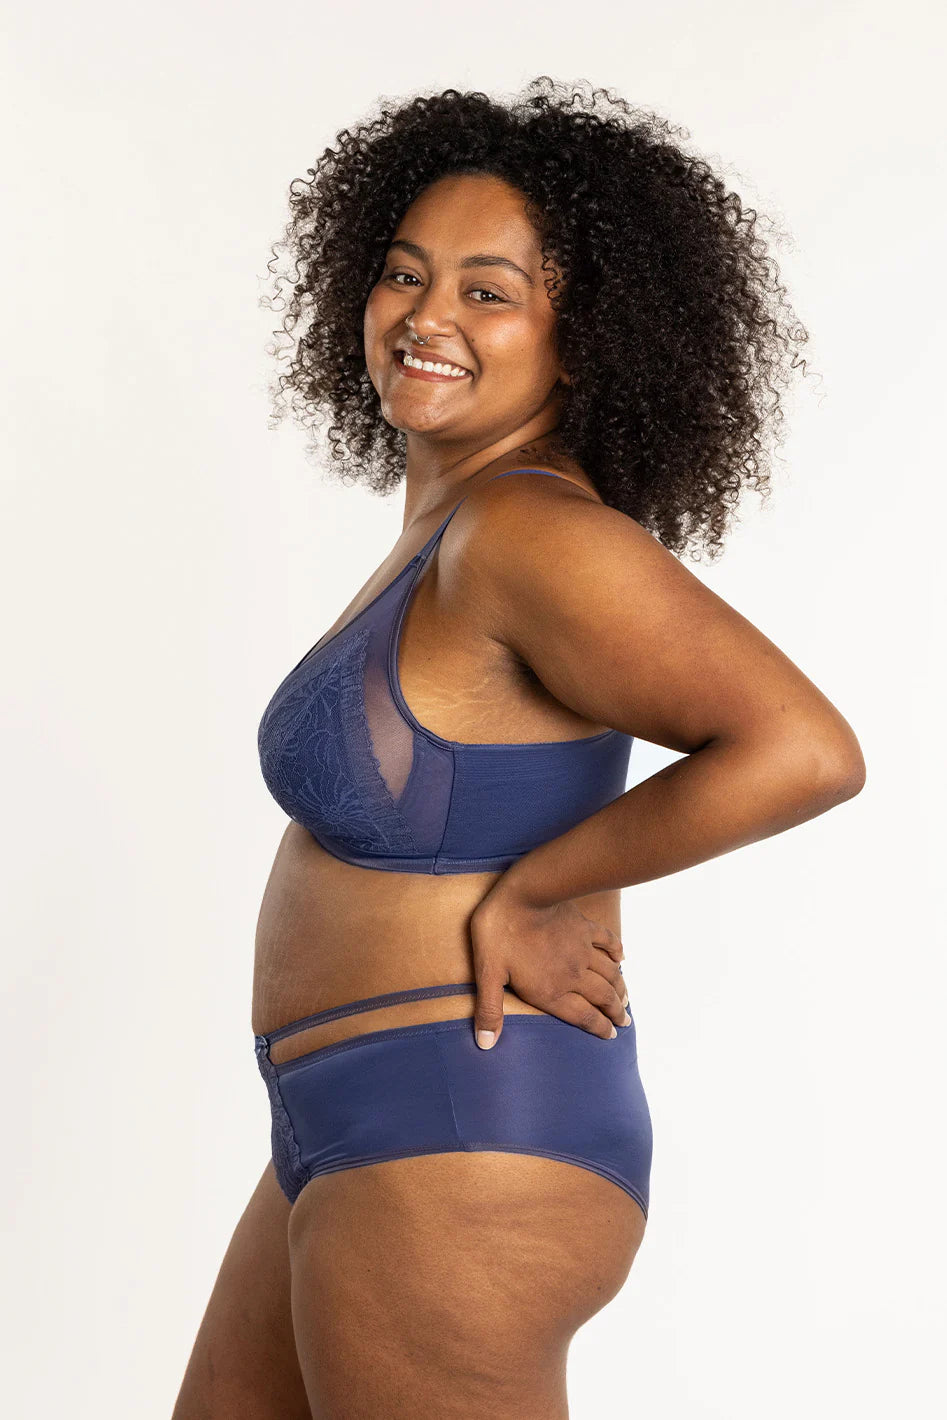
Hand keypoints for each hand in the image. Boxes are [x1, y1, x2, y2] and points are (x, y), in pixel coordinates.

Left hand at [468, 886, 629, 1049]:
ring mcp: (582, 950)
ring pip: (609, 974)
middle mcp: (573, 975)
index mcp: (550, 990)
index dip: (599, 1027)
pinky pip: (607, 941)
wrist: (523, 894)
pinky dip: (617, 950)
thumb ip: (490, 1010)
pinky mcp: (584, 928)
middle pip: (602, 997)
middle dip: (616, 1012)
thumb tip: (485, 1044)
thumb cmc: (500, 933)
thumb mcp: (487, 974)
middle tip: (625, 1021)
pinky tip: (622, 958)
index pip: (583, 1016)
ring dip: (620, 988)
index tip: (612, 1035)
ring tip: (626, 1000)